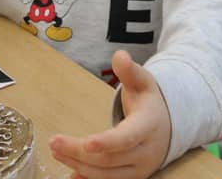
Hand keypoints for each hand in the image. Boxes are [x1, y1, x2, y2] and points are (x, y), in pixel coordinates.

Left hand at [50, 50, 171, 178]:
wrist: (167, 127)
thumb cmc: (149, 102)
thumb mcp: (143, 82)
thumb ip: (130, 70)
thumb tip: (120, 55)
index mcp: (148, 126)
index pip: (127, 138)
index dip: (107, 142)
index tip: (87, 142)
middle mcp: (145, 152)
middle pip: (109, 158)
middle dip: (79, 152)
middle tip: (54, 142)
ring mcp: (139, 169)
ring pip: (106, 174)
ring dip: (78, 165)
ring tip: (56, 151)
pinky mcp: (132, 178)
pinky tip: (70, 172)